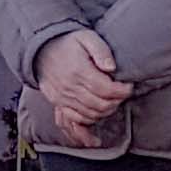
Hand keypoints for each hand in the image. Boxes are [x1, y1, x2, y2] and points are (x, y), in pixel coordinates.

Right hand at [33, 30, 134, 146]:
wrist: (41, 50)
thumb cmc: (67, 42)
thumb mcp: (86, 37)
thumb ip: (101, 51)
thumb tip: (112, 68)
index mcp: (79, 71)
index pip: (106, 89)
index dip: (122, 90)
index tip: (129, 86)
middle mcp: (70, 87)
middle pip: (101, 105)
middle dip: (116, 102)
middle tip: (122, 94)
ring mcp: (63, 98)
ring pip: (90, 115)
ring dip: (105, 112)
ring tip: (112, 103)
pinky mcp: (58, 104)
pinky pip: (73, 122)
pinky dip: (86, 128)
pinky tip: (95, 133)